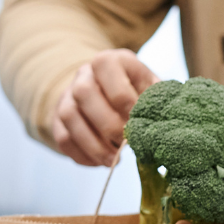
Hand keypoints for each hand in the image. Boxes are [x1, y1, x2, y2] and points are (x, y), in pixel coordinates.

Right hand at [50, 49, 157, 166]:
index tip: (139, 121)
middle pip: (84, 93)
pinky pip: (62, 137)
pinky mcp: (57, 119)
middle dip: (107, 123)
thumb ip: (155, 98)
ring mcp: (66, 96)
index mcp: (108, 61)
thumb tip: (167, 119)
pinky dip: (82, 154)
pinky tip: (100, 162)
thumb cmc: (134, 90)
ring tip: (113, 160)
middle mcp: (83, 74)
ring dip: (92, 143)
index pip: (109, 71)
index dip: (125, 99)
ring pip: (69, 117)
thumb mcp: (147, 85)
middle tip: (125, 142)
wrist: (103, 91)